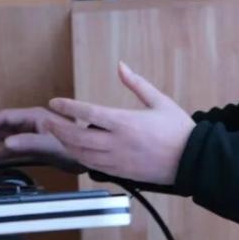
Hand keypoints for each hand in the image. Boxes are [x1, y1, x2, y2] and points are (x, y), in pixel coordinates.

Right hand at [0, 106, 82, 171]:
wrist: (92, 153)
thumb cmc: (75, 145)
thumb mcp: (51, 144)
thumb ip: (28, 143)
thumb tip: (5, 143)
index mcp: (35, 117)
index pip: (4, 118)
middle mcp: (31, 122)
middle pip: (0, 123)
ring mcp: (31, 133)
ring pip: (2, 135)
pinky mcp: (33, 145)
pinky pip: (9, 147)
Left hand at [46, 61, 194, 184]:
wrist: (193, 160)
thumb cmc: (178, 130)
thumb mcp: (160, 100)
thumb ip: (137, 83)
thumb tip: (121, 66)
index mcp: (126, 122)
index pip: (88, 113)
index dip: (67, 107)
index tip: (54, 102)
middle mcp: (118, 143)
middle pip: (77, 136)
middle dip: (58, 128)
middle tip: (46, 120)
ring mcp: (118, 160)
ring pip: (82, 154)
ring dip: (65, 143)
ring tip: (56, 134)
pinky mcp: (121, 173)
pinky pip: (93, 166)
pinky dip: (79, 157)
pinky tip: (75, 150)